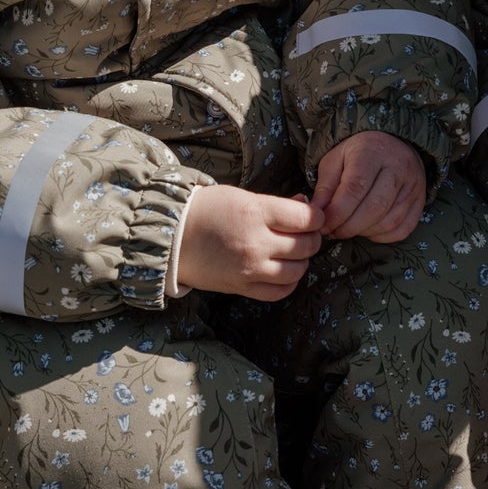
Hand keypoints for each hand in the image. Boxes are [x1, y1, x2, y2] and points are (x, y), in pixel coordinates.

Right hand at [177, 184, 322, 300]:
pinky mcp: (242, 287)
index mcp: (255, 213)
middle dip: (312, 238)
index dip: (316, 217)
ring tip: (293, 252)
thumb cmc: (206, 211)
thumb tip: (305, 205)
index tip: (313, 217)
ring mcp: (250, 269)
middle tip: (306, 233)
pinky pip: (279, 292)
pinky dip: (288, 283)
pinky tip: (283, 271)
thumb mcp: (242, 196)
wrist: (171, 237)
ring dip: (302, 261)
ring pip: (297, 271)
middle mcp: (255, 243)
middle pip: (305, 246)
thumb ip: (276, 204)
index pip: (305, 218)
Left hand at [313, 130, 426, 243]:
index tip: (323, 224)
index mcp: (372, 152)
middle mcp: (398, 167)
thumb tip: (316, 215)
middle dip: (349, 227)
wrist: (391, 143)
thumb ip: (325, 188)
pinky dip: (382, 236)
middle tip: (333, 232)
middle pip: (374, 207)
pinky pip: (403, 229)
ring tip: (348, 229)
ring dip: (364, 232)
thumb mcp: (334, 161)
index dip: (337, 212)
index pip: (355, 188)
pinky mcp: (420, 201)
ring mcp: (413, 185)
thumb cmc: (357, 154)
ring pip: (389, 221)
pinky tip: (368, 230)